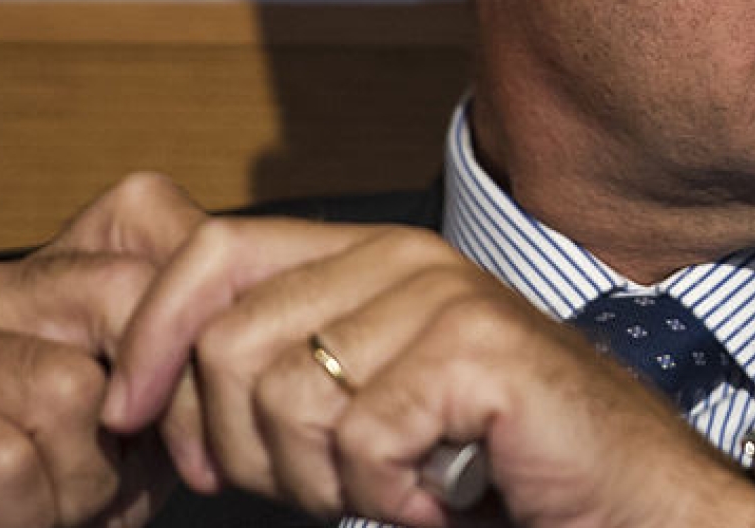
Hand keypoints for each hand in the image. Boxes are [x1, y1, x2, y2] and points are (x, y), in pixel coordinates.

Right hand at [0, 173, 208, 527]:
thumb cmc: (38, 508)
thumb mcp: (138, 432)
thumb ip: (181, 365)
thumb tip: (241, 330)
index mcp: (40, 273)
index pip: (146, 215)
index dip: (193, 316)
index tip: (200, 429)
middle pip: (122, 295)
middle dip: (146, 413)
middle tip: (109, 486)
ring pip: (70, 389)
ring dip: (77, 485)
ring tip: (38, 510)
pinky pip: (6, 459)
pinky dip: (22, 517)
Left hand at [102, 218, 754, 527]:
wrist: (622, 494)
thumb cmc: (488, 456)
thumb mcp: (358, 400)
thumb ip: (273, 368)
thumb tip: (140, 385)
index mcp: (361, 255)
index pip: (210, 252)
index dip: (151, 338)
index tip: (131, 420)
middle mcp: (399, 258)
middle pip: (230, 348)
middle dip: (248, 453)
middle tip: (327, 490)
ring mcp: (441, 296)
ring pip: (289, 404)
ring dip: (328, 487)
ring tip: (394, 488)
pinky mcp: (477, 349)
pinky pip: (361, 445)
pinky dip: (389, 502)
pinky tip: (439, 498)